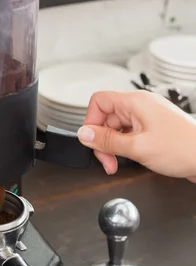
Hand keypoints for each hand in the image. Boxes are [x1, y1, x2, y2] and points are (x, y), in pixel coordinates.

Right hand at [77, 90, 195, 180]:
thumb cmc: (182, 149)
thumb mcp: (137, 147)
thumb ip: (107, 141)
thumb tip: (84, 134)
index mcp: (136, 103)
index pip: (99, 102)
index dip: (91, 122)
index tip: (92, 142)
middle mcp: (141, 106)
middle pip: (106, 118)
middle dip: (102, 141)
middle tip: (108, 161)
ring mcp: (147, 117)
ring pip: (116, 128)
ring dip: (113, 147)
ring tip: (118, 163)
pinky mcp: (152, 128)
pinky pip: (128, 134)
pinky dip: (124, 147)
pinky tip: (129, 158)